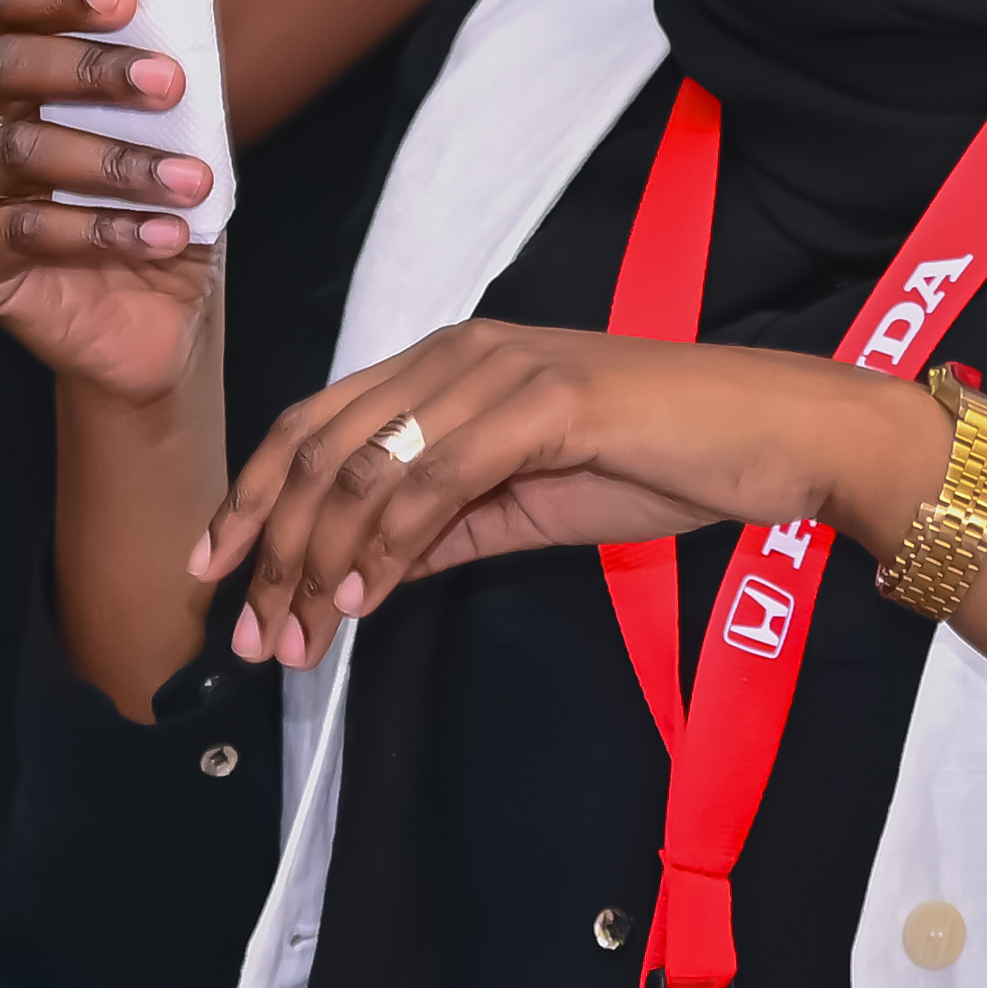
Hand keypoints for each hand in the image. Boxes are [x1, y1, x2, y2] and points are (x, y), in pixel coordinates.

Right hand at [0, 0, 220, 406]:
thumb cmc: (154, 211)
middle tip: (169, 84)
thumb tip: (185, 29)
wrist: (150, 322)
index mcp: (9, 72)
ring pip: (21, 150)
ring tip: (191, 180)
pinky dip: (102, 229)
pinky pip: (24, 228)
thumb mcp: (171, 139)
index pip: (11, 10)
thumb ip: (161, 84)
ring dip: (116, 162)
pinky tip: (164, 234)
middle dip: (91, 69)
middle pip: (5, 68)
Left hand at [202, 323, 949, 671]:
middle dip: (272, 547)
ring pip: (368, 465)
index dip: (253, 496)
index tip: (214, 569)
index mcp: (445, 363)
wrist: (772, 435)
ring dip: (319, 560)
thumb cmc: (661, 460)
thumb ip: (441, 529)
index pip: (315, 423)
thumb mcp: (524, 500)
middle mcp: (456, 353)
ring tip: (302, 635)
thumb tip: (361, 574)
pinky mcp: (544, 401)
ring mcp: (499, 370)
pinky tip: (366, 597)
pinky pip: (437, 478)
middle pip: (322, 446)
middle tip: (254, 633)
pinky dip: (389, 542)